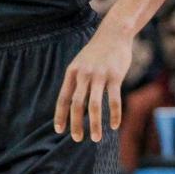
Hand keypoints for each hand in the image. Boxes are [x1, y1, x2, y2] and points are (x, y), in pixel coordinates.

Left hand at [53, 26, 131, 142]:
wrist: (113, 34)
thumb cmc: (96, 53)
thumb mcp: (80, 64)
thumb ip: (76, 81)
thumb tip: (72, 104)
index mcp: (72, 72)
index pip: (63, 97)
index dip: (60, 115)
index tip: (59, 130)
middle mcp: (83, 74)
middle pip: (76, 103)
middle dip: (75, 123)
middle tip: (77, 138)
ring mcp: (99, 75)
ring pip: (94, 104)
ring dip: (94, 123)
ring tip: (96, 138)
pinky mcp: (115, 76)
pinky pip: (113, 99)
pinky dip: (114, 114)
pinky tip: (114, 126)